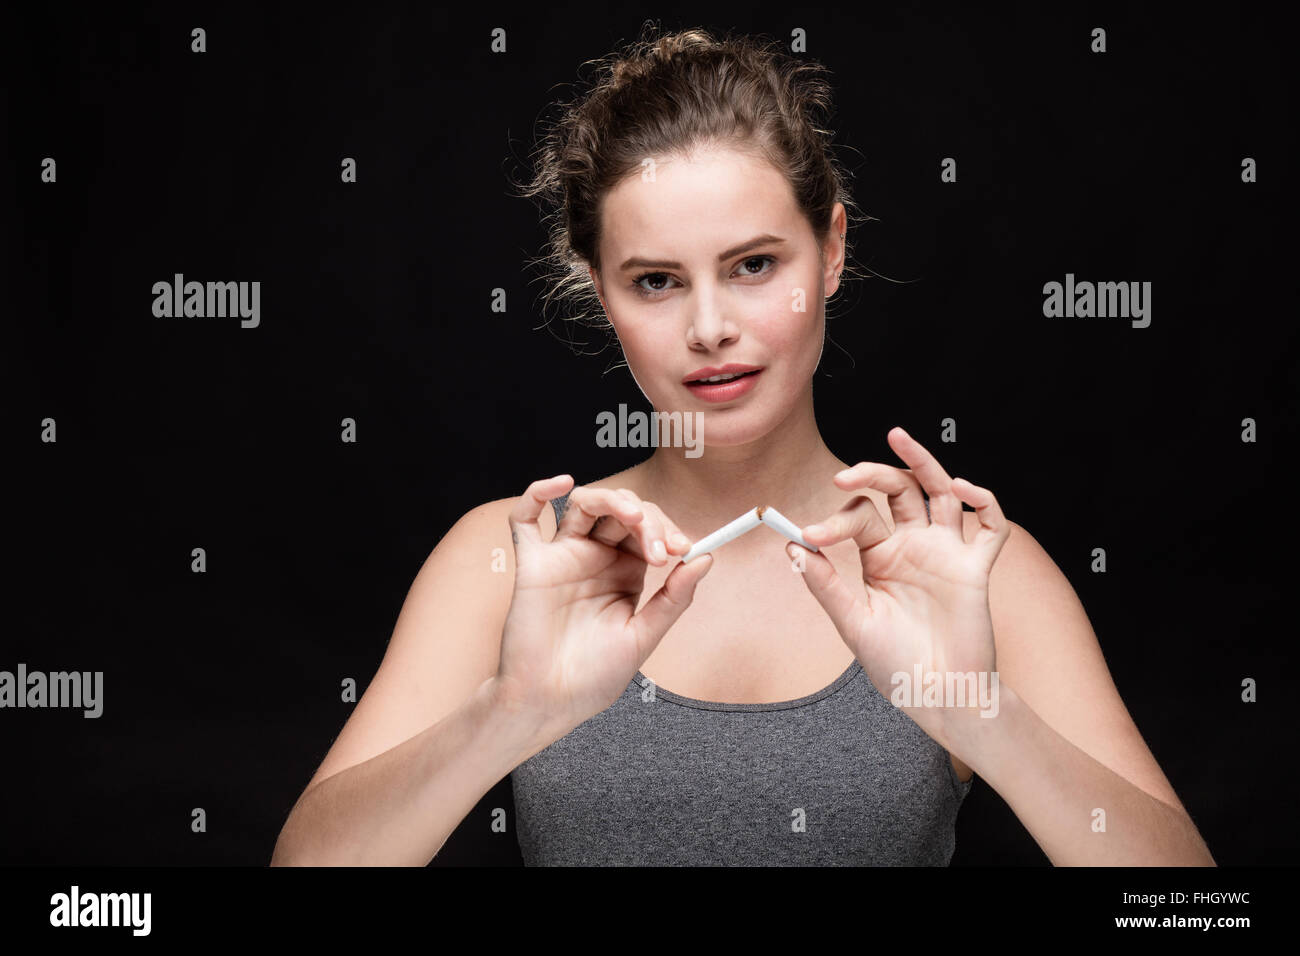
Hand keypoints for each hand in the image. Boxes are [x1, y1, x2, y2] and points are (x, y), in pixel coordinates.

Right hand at [494, 475, 712, 741]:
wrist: (550, 703)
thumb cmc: (593, 677)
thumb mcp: (644, 637)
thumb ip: (674, 598)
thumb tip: (707, 557)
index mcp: (624, 572)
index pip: (650, 530)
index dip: (668, 529)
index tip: (684, 548)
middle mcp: (595, 558)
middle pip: (623, 511)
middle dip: (649, 520)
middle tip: (661, 549)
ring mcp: (562, 558)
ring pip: (586, 504)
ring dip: (613, 499)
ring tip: (634, 517)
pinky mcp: (532, 565)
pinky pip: (524, 519)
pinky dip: (538, 492)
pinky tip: (562, 484)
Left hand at [791, 427, 1010, 744]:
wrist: (937, 698)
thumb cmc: (895, 665)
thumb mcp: (852, 623)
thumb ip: (825, 585)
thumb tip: (791, 546)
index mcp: (881, 557)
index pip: (860, 517)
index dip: (835, 520)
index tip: (812, 537)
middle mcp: (914, 547)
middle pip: (898, 490)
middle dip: (873, 474)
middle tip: (845, 475)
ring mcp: (946, 553)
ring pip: (941, 492)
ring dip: (923, 462)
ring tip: (899, 438)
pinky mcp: (976, 569)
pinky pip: (991, 526)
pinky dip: (982, 501)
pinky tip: (960, 489)